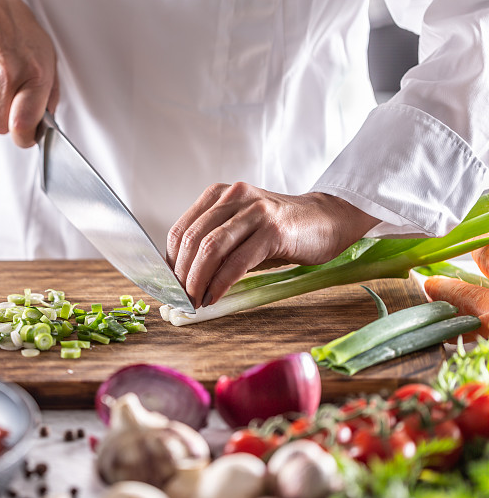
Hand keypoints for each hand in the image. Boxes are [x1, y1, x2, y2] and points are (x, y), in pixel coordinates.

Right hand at [0, 0, 58, 146]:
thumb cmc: (14, 26)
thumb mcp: (46, 53)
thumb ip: (50, 91)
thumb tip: (47, 119)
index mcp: (34, 73)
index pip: (24, 126)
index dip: (24, 137)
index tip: (25, 135)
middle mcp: (7, 76)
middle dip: (4, 120)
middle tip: (8, 101)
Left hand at [166, 182, 378, 307]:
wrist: (327, 220)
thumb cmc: (280, 231)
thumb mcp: (240, 232)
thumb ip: (215, 249)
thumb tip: (185, 281)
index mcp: (218, 196)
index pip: (181, 230)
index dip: (170, 262)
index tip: (170, 286)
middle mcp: (233, 197)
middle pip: (192, 239)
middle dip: (181, 275)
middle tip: (180, 299)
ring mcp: (254, 210)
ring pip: (211, 248)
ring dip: (198, 280)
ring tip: (194, 301)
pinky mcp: (274, 229)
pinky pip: (238, 260)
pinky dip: (221, 283)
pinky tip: (215, 297)